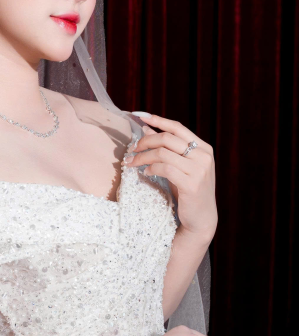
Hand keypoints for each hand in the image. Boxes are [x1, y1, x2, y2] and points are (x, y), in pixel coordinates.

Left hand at [123, 114, 216, 240]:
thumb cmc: (187, 191)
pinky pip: (164, 169)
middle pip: (167, 138)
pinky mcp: (191, 183)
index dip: (158, 120)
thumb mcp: (178, 166)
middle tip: (131, 150)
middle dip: (145, 142)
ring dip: (142, 157)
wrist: (201, 218)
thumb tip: (146, 129)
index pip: (177, 128)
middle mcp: (204, 156)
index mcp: (203, 148)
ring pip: (162, 153)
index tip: (141, 117)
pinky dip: (151, 169)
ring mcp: (199, 170)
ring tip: (132, 163)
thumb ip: (166, 148)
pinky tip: (145, 173)